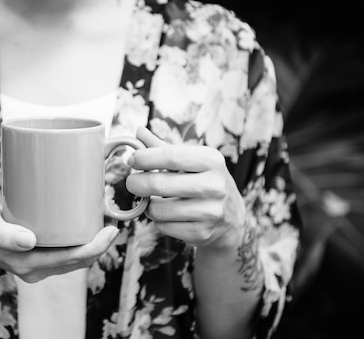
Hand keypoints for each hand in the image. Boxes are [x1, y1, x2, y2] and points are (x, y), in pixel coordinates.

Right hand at [0, 199, 119, 282]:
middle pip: (76, 261)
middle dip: (98, 245)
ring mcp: (35, 264)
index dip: (94, 248)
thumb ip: (4, 234)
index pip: (70, 260)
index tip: (110, 230)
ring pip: (71, 258)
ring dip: (90, 244)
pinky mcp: (34, 255)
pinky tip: (84, 225)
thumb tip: (29, 241)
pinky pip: (62, 253)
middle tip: (113, 222)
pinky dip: (76, 242)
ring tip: (103, 221)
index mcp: (27, 263)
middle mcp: (34, 268)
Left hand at [125, 127, 246, 251]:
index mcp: (212, 160)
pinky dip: (159, 221)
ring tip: (154, 201)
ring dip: (148, 206)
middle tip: (131, 183)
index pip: (170, 155)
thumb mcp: (192, 161)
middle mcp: (215, 185)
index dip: (144, 158)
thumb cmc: (204, 182)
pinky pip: (163, 227)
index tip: (131, 160)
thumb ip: (164, 148)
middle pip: (159, 183)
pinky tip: (168, 216)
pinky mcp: (203, 233)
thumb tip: (138, 131)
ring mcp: (211, 212)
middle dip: (137, 183)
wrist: (232, 219)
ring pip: (158, 209)